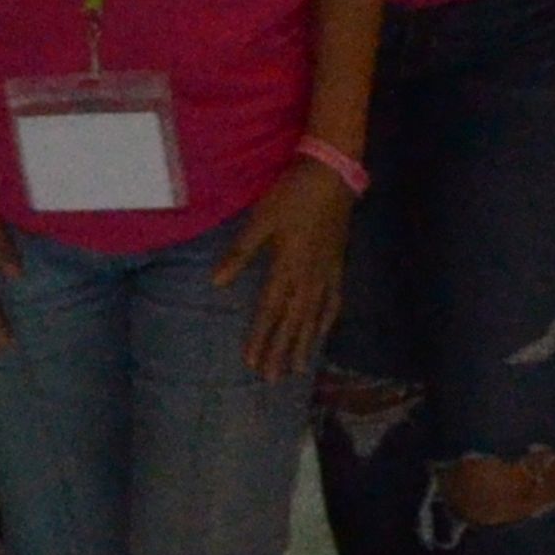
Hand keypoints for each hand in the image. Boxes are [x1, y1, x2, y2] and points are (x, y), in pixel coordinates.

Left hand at [234, 158, 356, 379]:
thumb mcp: (261, 219)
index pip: (270, 311)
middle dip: (281, 351)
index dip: (260, 338)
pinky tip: (323, 333)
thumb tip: (216, 282)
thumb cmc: (292, 195)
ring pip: (314, 317)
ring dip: (304, 343)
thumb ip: (240, 252)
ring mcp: (326, 273)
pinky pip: (334, 301)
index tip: (251, 363)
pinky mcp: (338, 265)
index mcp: (286, 267)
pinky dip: (327, 320)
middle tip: (272, 378)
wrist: (332, 175)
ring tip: (298, 368)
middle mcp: (308, 277)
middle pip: (292, 321)